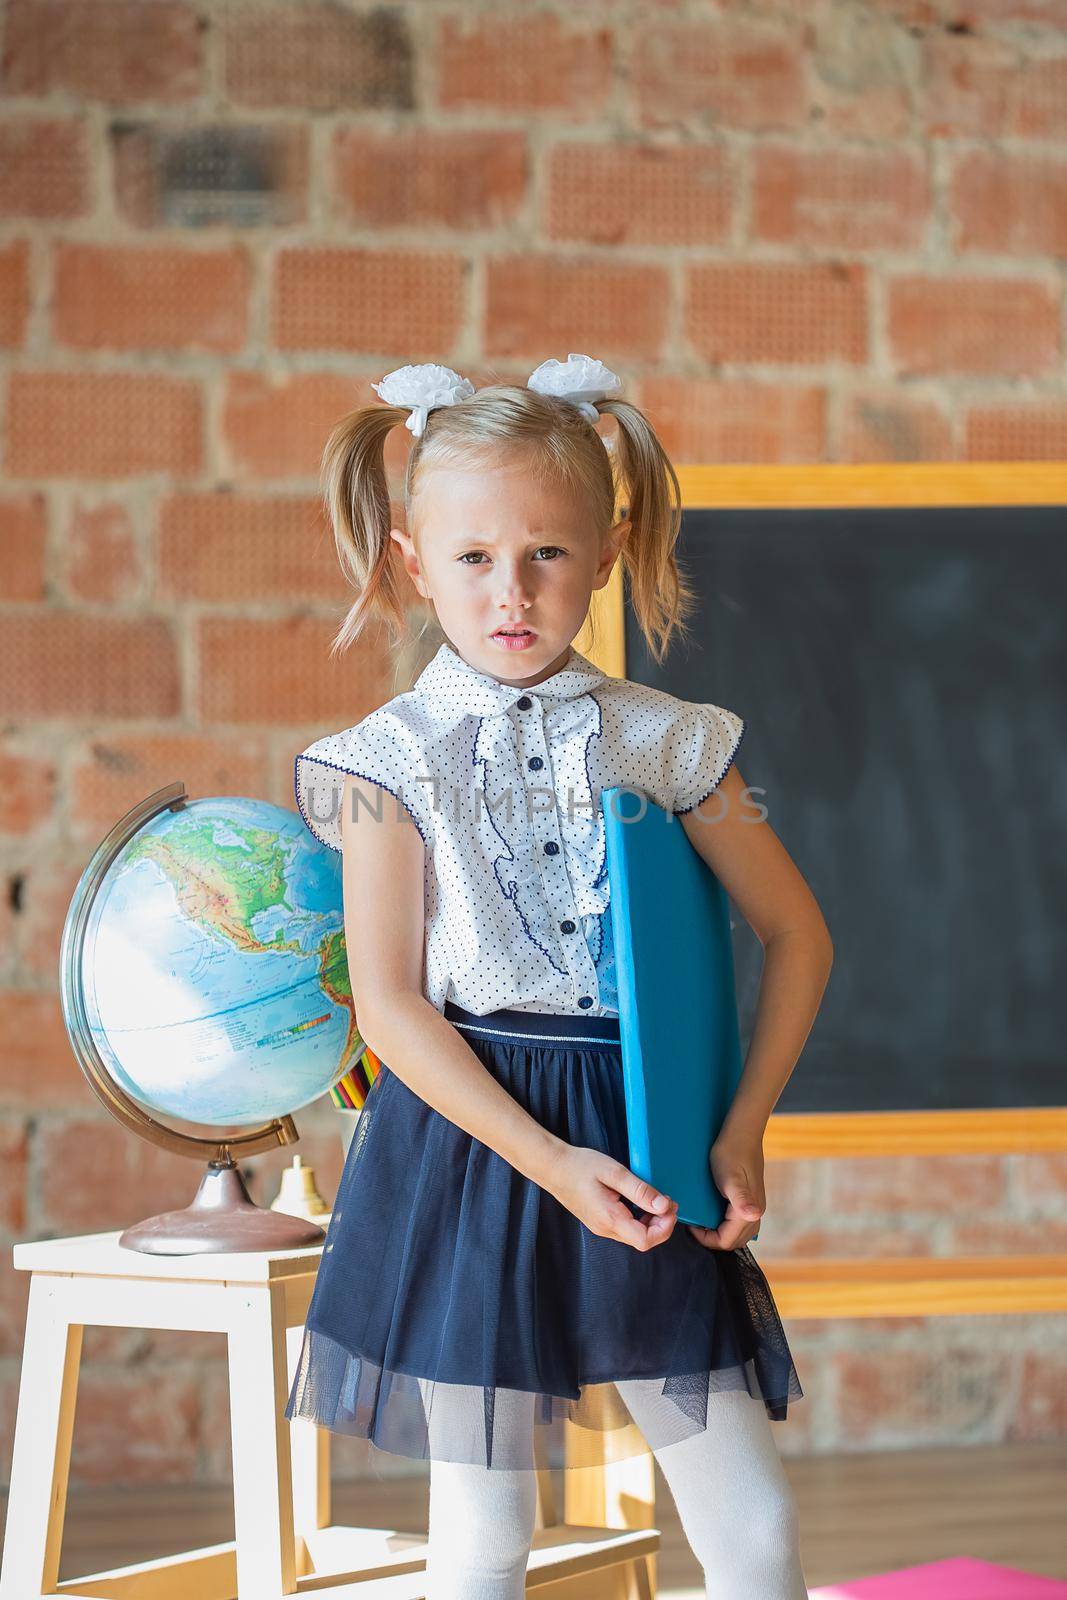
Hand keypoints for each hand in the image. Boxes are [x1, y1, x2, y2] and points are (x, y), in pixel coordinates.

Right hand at [543, 1144, 678, 1251]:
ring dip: (651, 1222)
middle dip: (661, 1224)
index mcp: (610, 1218)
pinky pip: (626, 1229)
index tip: (670, 1206)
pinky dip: (639, 1219)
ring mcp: (601, 1228)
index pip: (646, 1240)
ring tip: (656, 1198)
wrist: (553, 1167)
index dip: (665, 1227)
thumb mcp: (614, 1173)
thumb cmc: (580, 1166)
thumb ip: (640, 1190)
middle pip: (643, 1241)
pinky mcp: (599, 1223)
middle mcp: (605, 1229)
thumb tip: (664, 1206)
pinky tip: (640, 1201)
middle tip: (667, 1200)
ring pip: (635, 1236)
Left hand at [686, 1133, 765, 1251]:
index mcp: (749, 1211)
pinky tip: (714, 1214)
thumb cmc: (731, 1152)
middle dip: (713, 1239)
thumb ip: (741, 1198)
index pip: (727, 1241)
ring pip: (738, 1234)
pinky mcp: (751, 1200)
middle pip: (733, 1242)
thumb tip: (754, 1215)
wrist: (742, 1133)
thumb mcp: (730, 1176)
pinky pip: (739, 1223)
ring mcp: (755, 1206)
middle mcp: (755, 1213)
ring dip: (720, 1233)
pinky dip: (726, 1226)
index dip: (706, 1239)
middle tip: (695, 1225)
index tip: (691, 1226)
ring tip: (703, 1222)